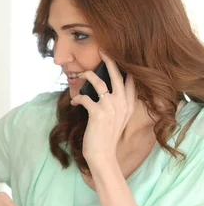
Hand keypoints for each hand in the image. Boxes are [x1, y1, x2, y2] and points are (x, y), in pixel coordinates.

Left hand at [70, 50, 136, 164]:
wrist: (102, 155)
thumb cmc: (106, 136)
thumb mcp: (118, 119)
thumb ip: (117, 104)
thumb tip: (108, 90)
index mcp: (129, 105)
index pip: (132, 81)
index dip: (126, 67)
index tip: (120, 55)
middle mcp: (122, 105)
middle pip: (118, 76)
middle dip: (110, 61)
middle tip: (103, 50)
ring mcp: (111, 109)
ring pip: (100, 83)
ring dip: (88, 76)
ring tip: (81, 74)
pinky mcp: (97, 114)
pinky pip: (85, 97)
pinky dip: (77, 97)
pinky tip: (74, 101)